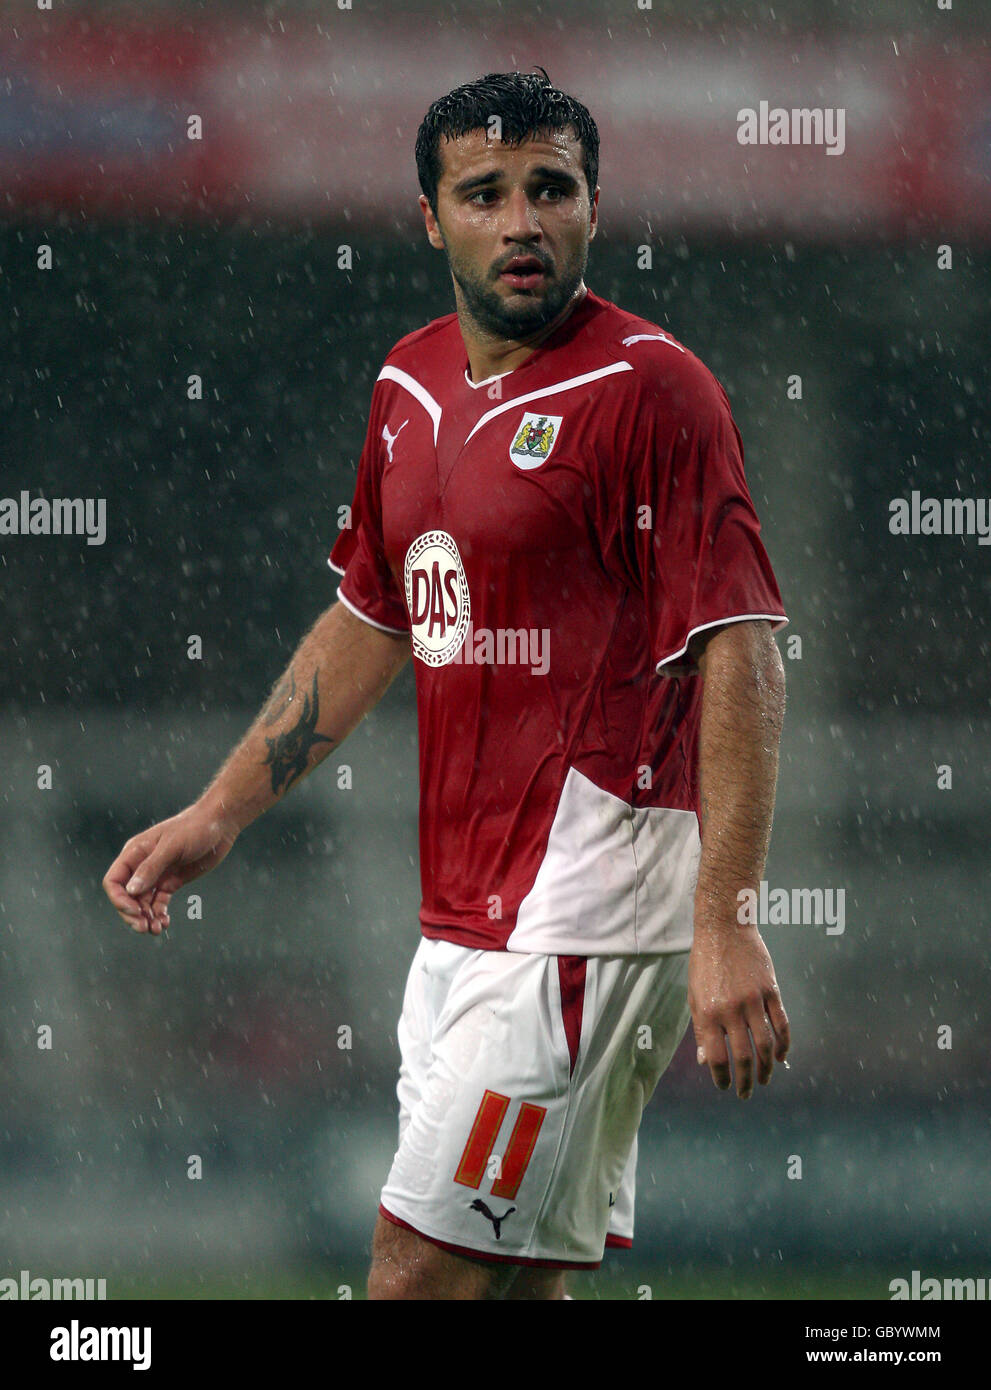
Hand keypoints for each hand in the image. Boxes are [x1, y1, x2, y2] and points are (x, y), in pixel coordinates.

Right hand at [103, 803, 238, 935]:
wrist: (219, 825)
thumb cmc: (194, 828)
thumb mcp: (172, 846)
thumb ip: (151, 868)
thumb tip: (131, 890)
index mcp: (135, 853)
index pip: (114, 881)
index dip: (119, 899)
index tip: (135, 912)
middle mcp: (142, 865)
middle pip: (126, 896)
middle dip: (132, 914)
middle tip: (145, 927)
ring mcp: (157, 874)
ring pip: (142, 902)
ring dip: (146, 918)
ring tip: (157, 929)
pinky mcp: (171, 881)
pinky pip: (158, 902)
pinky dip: (158, 914)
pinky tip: (165, 922)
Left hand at [688, 921, 789, 1098]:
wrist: (724, 928)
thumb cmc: (705, 963)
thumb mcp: (694, 995)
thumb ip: (700, 1029)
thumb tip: (705, 1061)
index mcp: (707, 1012)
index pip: (716, 1057)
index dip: (721, 1077)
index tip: (724, 1086)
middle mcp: (730, 1009)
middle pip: (742, 1057)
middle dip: (745, 1081)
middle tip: (746, 1093)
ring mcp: (753, 1000)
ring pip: (765, 1046)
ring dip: (766, 1069)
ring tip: (764, 1080)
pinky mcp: (771, 991)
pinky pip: (781, 1025)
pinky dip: (784, 1045)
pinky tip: (781, 1057)